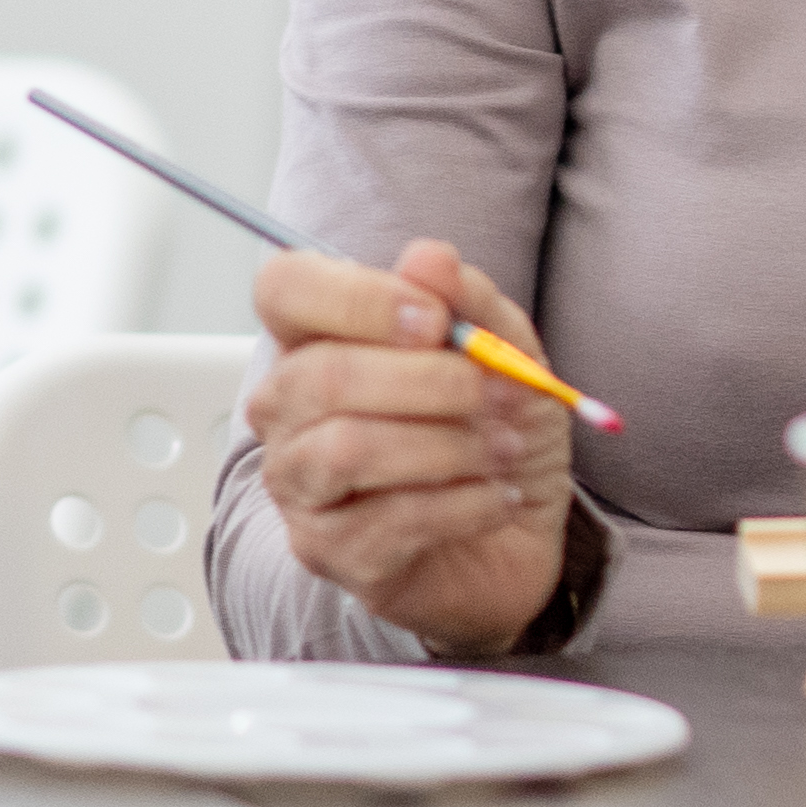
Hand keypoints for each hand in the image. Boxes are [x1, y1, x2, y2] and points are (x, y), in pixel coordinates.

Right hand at [243, 238, 578, 654]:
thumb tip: (427, 258)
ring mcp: (299, 482)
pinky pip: (388, 518)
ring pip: (349, 449)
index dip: (358, 298)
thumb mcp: (508, 350)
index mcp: (318, 338)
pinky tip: (498, 497)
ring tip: (505, 448)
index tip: (436, 321)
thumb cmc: (493, 429)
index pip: (285, 289)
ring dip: (450, 445)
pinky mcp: (328, 549)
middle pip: (322, 376)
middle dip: (430, 382)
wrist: (519, 531)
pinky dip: (464, 503)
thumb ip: (469, 301)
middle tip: (500, 392)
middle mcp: (288, 407)